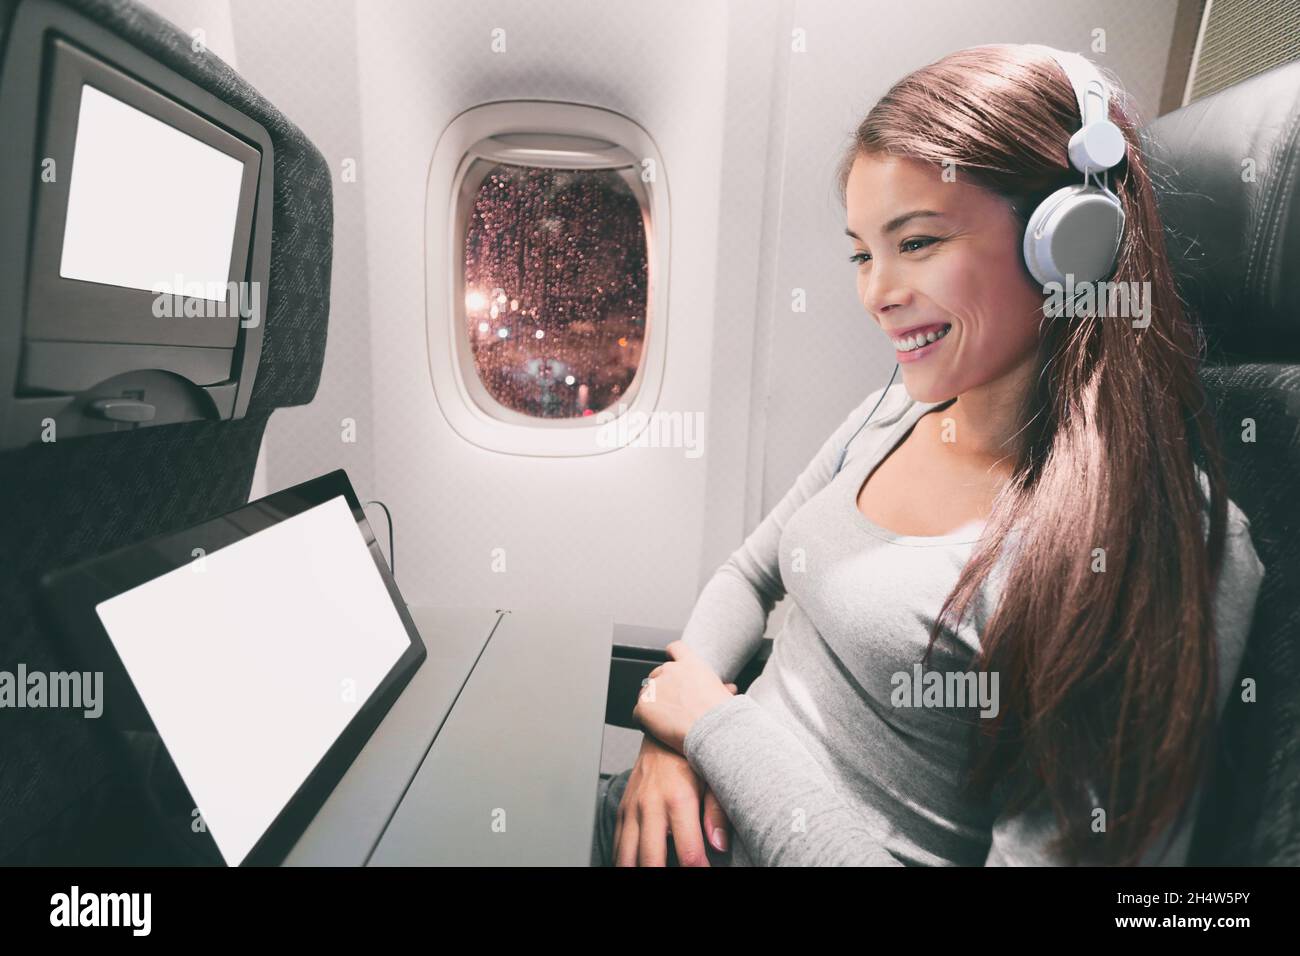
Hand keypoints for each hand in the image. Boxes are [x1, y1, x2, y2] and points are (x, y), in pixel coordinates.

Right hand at [613, 734, 733, 866]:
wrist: (660, 734)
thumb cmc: (688, 756)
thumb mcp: (711, 777)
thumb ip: (716, 813)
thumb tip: (720, 845)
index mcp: (678, 799)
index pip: (689, 853)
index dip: (699, 871)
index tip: (706, 872)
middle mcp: (650, 806)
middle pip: (651, 861)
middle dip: (662, 875)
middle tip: (677, 877)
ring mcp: (632, 809)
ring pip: (626, 857)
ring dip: (637, 870)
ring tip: (653, 873)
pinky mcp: (622, 810)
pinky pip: (617, 845)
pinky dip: (624, 861)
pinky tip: (636, 865)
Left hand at [631, 640, 736, 754]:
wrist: (712, 731)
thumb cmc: (722, 716)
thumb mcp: (725, 694)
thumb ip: (721, 688)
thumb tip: (730, 689)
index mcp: (691, 664)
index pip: (676, 649)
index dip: (672, 656)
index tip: (671, 664)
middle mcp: (670, 670)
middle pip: (657, 673)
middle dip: (662, 688)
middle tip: (672, 706)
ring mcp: (655, 687)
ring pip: (646, 693)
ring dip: (653, 704)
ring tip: (665, 722)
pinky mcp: (644, 705)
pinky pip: (638, 714)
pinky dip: (644, 722)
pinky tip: (655, 731)